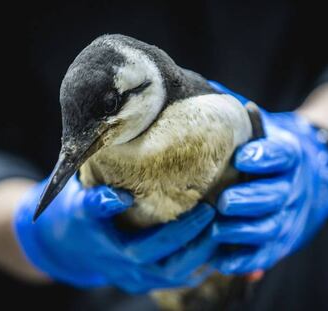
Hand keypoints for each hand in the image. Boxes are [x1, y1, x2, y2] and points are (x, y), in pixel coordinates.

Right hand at [14, 175, 216, 292]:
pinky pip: (174, 279)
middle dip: (202, 244)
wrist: (64, 243)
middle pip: (174, 267)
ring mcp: (137, 279)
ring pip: (178, 277)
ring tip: (223, 234)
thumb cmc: (74, 219)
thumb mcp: (80, 206)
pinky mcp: (142, 279)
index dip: (184, 230)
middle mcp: (131, 272)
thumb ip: (97, 202)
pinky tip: (211, 250)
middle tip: (223, 220)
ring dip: (203, 258)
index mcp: (118, 254)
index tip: (207, 208)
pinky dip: (195, 266)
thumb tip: (121, 196)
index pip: (157, 246)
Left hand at [209, 82, 327, 273]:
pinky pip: (265, 254)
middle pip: (275, 195)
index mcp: (286, 156)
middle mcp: (289, 187)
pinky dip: (245, 259)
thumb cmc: (260, 151)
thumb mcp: (255, 132)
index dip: (265, 157)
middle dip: (251, 199)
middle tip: (224, 202)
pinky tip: (220, 260)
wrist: (298, 180)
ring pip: (270, 227)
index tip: (242, 157)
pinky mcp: (278, 241)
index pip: (281, 155)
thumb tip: (197, 87)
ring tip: (217, 230)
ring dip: (245, 231)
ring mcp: (286, 216)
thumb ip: (230, 118)